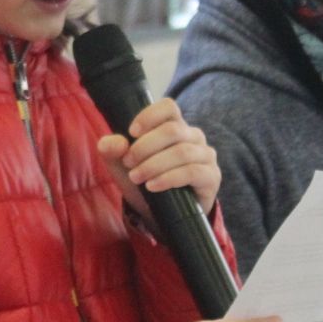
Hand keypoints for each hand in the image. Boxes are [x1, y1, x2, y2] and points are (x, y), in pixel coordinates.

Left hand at [96, 96, 221, 216]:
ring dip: (154, 165)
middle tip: (128, 162)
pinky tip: (152, 186)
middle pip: (172, 130)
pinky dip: (168, 178)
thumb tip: (114, 143)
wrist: (161, 214)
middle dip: (145, 147)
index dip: (149, 116)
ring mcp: (205, 156)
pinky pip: (192, 172)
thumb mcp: (121, 166)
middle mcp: (193, 136)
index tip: (131, 132)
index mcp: (174, 125)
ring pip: (182, 152)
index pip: (168, 107)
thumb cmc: (144, 181)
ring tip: (136, 177)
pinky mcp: (211, 177)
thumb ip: (112, 151)